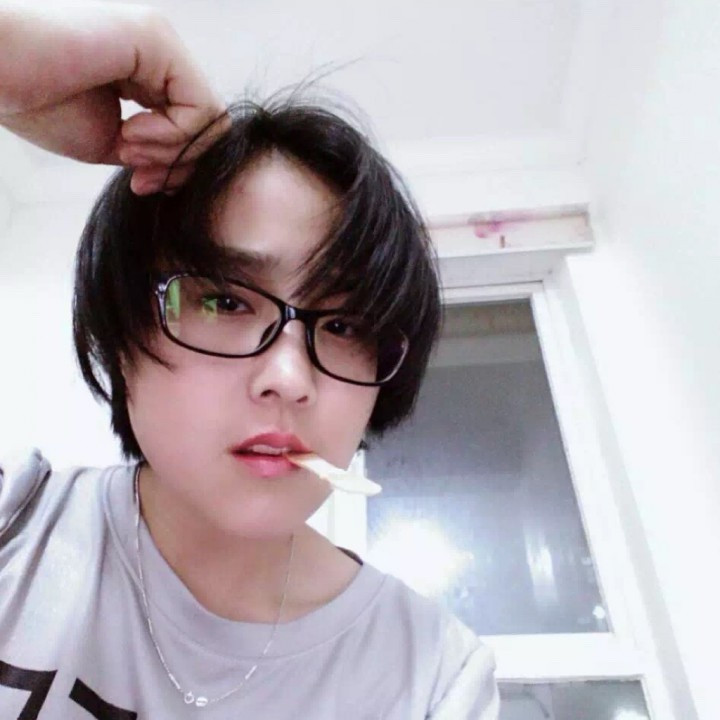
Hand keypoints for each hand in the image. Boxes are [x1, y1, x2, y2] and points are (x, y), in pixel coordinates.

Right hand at [0, 3, 226, 193]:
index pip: (190, 126)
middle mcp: (158, 51)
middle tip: (138, 176)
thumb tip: (189, 164)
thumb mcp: (110, 141)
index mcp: (144, 70)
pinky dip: (173, 135)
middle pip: (206, 124)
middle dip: (177, 162)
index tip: (138, 181)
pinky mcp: (156, 40)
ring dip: (172, 150)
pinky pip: (199, 106)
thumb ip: (153, 149)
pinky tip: (132, 132)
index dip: (174, 164)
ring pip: (209, 117)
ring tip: (127, 147)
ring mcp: (159, 41)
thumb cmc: (37, 104)